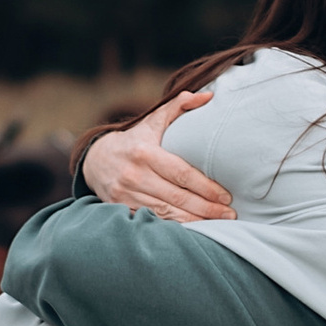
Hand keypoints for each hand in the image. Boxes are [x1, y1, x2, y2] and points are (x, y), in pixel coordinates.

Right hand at [79, 88, 235, 223]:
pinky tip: (195, 228)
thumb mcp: (153, 120)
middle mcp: (134, 175)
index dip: (206, 187)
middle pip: (177, 197)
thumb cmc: (134, 140)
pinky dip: (175, 226)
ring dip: (195, 220)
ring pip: (167, 212)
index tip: (226, 195)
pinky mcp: (122, 208)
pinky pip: (154, 220)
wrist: (95, 160)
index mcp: (145, 152)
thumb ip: (179, 105)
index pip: (182, 174)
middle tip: (229, 214)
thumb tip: (209, 96)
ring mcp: (126, 194)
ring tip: (218, 224)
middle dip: (207, 208)